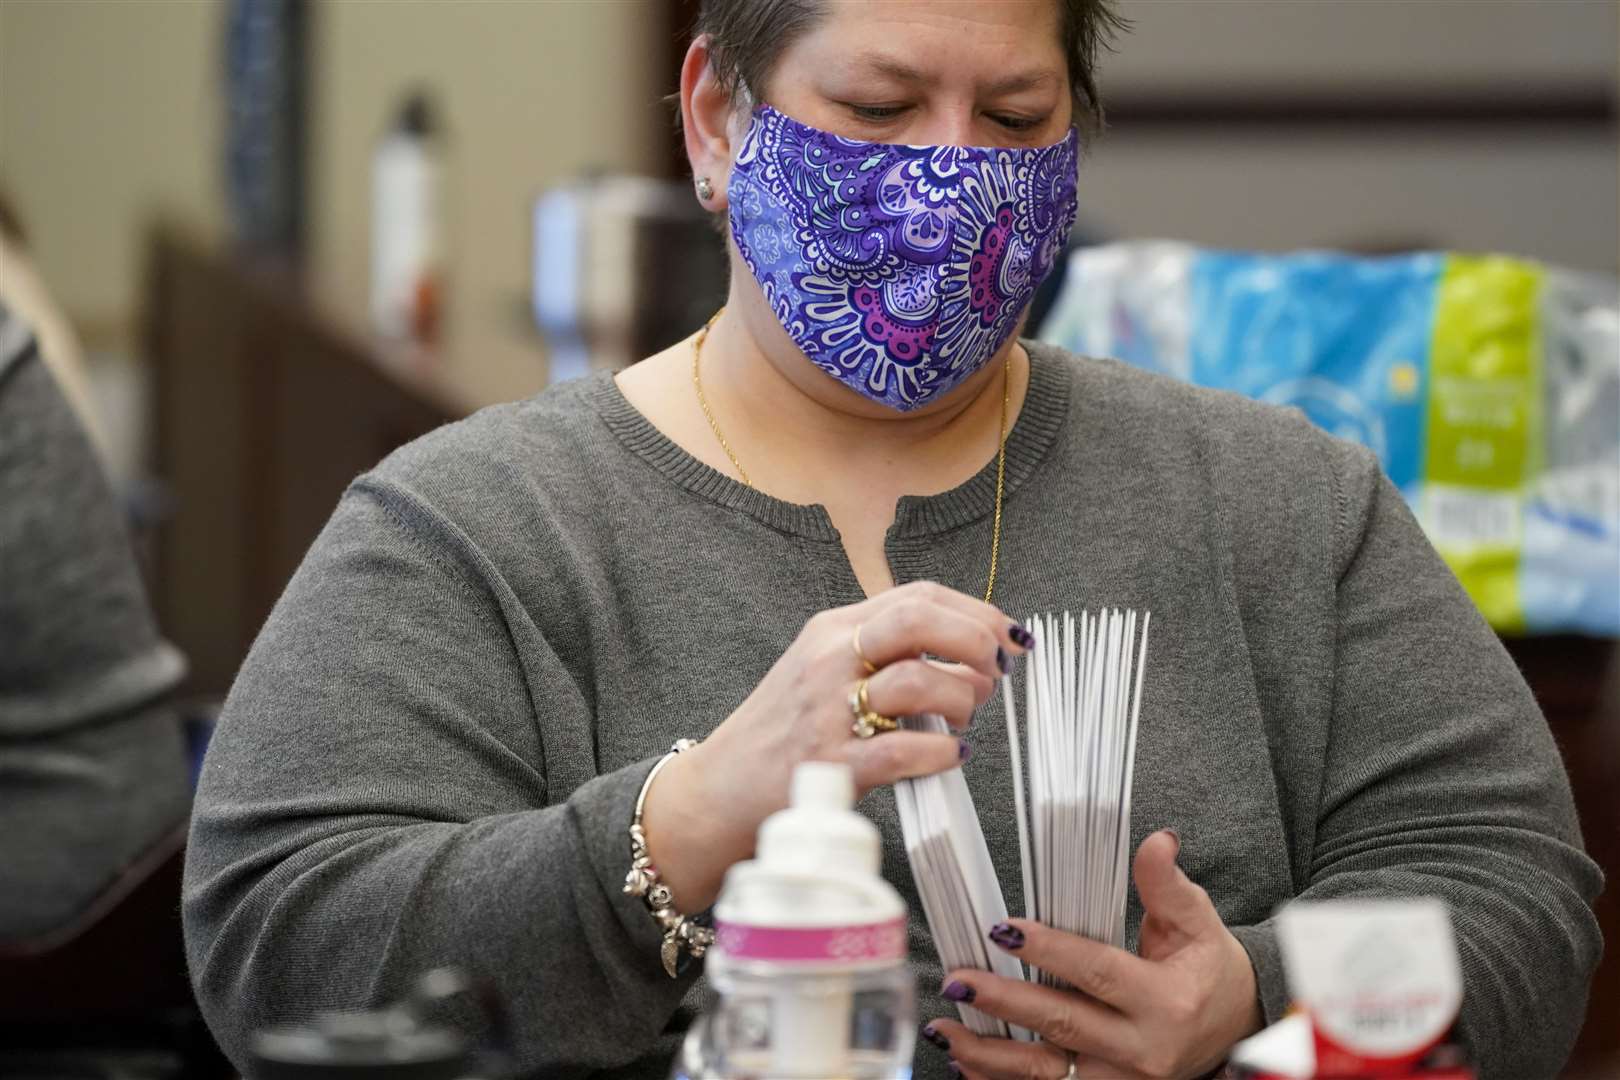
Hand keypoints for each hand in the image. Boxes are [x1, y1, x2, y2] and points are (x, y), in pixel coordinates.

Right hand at [644, 581, 1031, 910]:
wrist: (715, 792)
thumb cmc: (781, 736)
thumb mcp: (821, 673)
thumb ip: (882, 656)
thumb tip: (966, 659)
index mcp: (831, 631)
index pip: (917, 596)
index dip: (975, 612)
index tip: (1008, 637)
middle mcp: (827, 660)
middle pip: (918, 619)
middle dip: (974, 640)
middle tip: (995, 672)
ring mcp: (825, 712)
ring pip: (916, 680)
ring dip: (961, 699)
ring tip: (964, 720)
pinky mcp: (829, 766)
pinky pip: (903, 749)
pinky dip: (941, 751)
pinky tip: (951, 755)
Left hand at [926, 830, 1263, 1079]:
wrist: (1238, 1030)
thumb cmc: (1210, 970)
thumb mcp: (1198, 923)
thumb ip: (1168, 885)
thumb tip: (1156, 840)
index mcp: (1165, 999)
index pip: (1097, 971)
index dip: (1048, 951)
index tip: (1002, 931)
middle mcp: (1144, 1047)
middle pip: (1062, 1024)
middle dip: (1004, 1003)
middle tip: (957, 980)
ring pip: (1047, 1073)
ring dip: (989, 1055)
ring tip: (944, 1028)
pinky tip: (964, 1065)